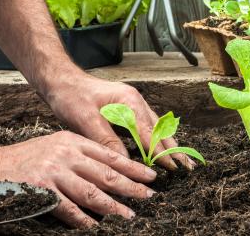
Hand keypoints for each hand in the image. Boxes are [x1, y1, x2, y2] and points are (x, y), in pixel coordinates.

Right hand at [0, 130, 156, 227]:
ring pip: (92, 192)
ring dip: (113, 206)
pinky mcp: (41, 190)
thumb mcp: (56, 145)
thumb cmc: (26, 158)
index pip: (109, 154)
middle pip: (106, 173)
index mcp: (72, 141)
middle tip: (149, 196)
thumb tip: (108, 171)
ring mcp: (54, 172)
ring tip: (129, 215)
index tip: (149, 176)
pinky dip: (84, 219)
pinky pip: (69, 209)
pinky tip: (96, 226)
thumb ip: (80, 154)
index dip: (132, 166)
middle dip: (130, 186)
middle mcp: (66, 154)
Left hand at [44, 71, 193, 169]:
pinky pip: (147, 125)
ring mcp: (132, 103)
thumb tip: (125, 162)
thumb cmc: (72, 97)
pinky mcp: (127, 108)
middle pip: (160, 128)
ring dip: (168, 144)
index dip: (161, 152)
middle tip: (188, 167)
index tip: (173, 168)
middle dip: (174, 148)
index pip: (149, 133)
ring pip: (156, 127)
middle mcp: (135, 101)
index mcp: (129, 101)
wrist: (61, 80)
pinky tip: (161, 148)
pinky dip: (156, 138)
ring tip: (181, 161)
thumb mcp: (86, 120)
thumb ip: (107, 141)